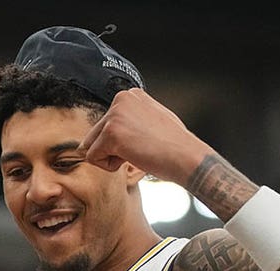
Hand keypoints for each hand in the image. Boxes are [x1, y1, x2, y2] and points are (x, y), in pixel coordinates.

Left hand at [78, 88, 213, 185]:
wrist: (187, 157)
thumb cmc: (174, 145)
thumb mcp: (150, 120)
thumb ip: (130, 120)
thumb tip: (109, 131)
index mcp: (130, 95)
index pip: (105, 125)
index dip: (122, 141)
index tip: (146, 140)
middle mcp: (121, 99)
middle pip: (95, 134)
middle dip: (113, 149)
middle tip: (142, 148)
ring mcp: (115, 115)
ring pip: (92, 146)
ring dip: (112, 157)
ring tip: (138, 152)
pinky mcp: (110, 133)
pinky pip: (93, 158)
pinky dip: (110, 166)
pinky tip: (133, 157)